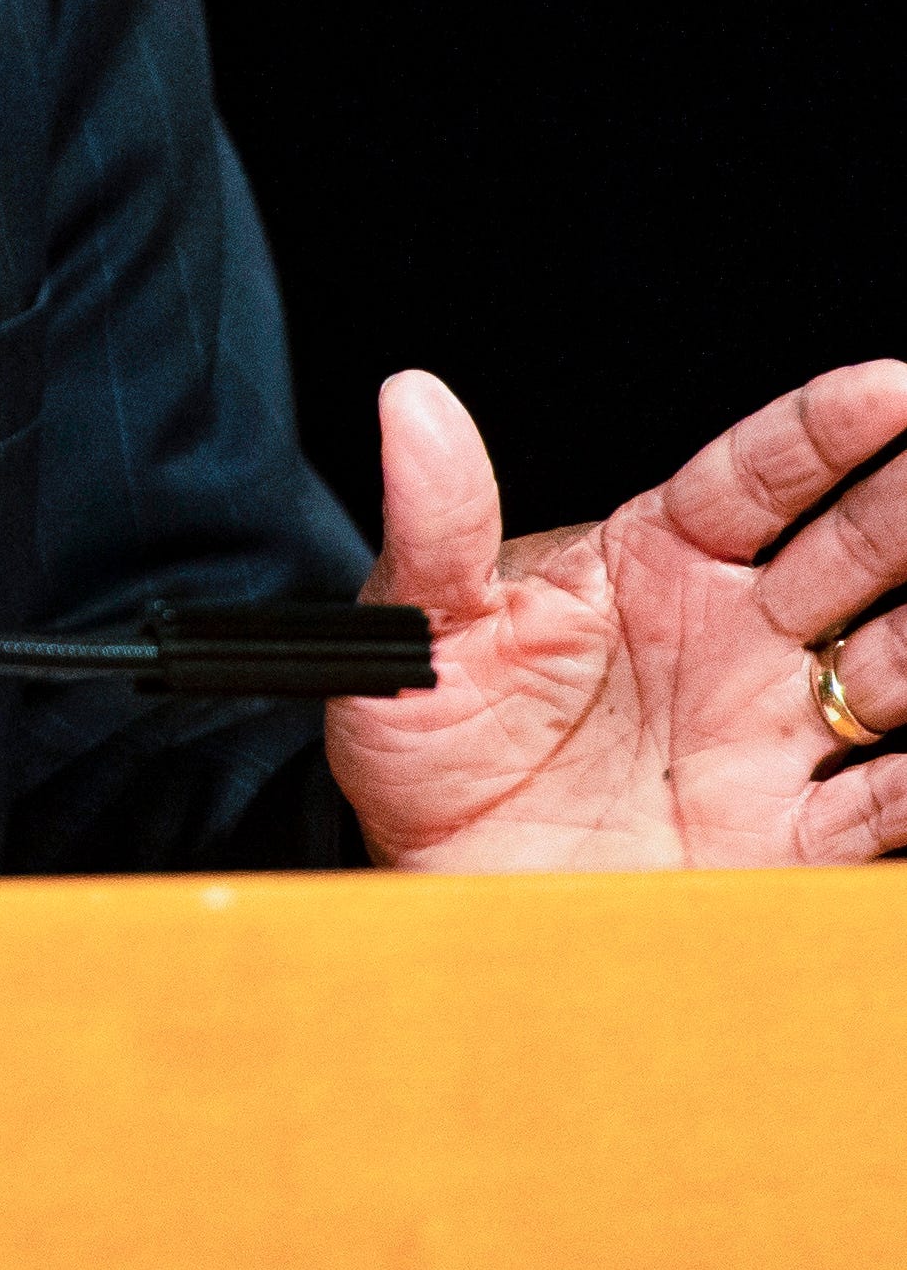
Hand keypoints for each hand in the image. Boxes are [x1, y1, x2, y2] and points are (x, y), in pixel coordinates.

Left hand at [325, 361, 904, 867]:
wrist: (435, 880)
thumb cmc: (425, 737)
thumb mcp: (420, 625)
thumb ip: (436, 522)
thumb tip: (412, 400)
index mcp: (653, 562)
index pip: (759, 476)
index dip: (828, 430)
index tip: (892, 388)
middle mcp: (733, 639)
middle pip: (857, 554)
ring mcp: (772, 735)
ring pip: (902, 667)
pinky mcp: (790, 841)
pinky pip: (891, 807)